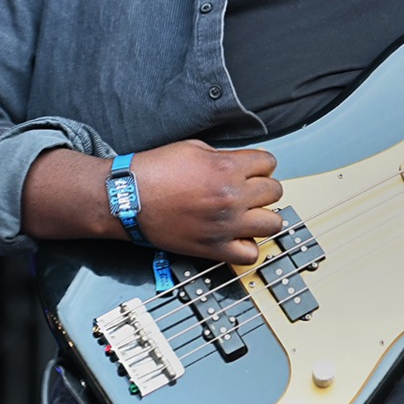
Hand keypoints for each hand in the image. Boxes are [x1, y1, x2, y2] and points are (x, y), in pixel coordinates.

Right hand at [130, 140, 285, 263]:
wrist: (128, 199)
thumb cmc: (154, 172)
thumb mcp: (194, 148)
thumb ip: (224, 157)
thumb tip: (242, 165)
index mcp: (226, 168)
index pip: (269, 163)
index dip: (261, 164)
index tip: (253, 169)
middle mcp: (231, 197)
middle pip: (274, 191)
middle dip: (263, 188)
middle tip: (249, 190)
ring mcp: (225, 225)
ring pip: (272, 223)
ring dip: (263, 217)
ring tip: (249, 214)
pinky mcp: (213, 248)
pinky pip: (250, 254)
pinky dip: (248, 247)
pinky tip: (238, 236)